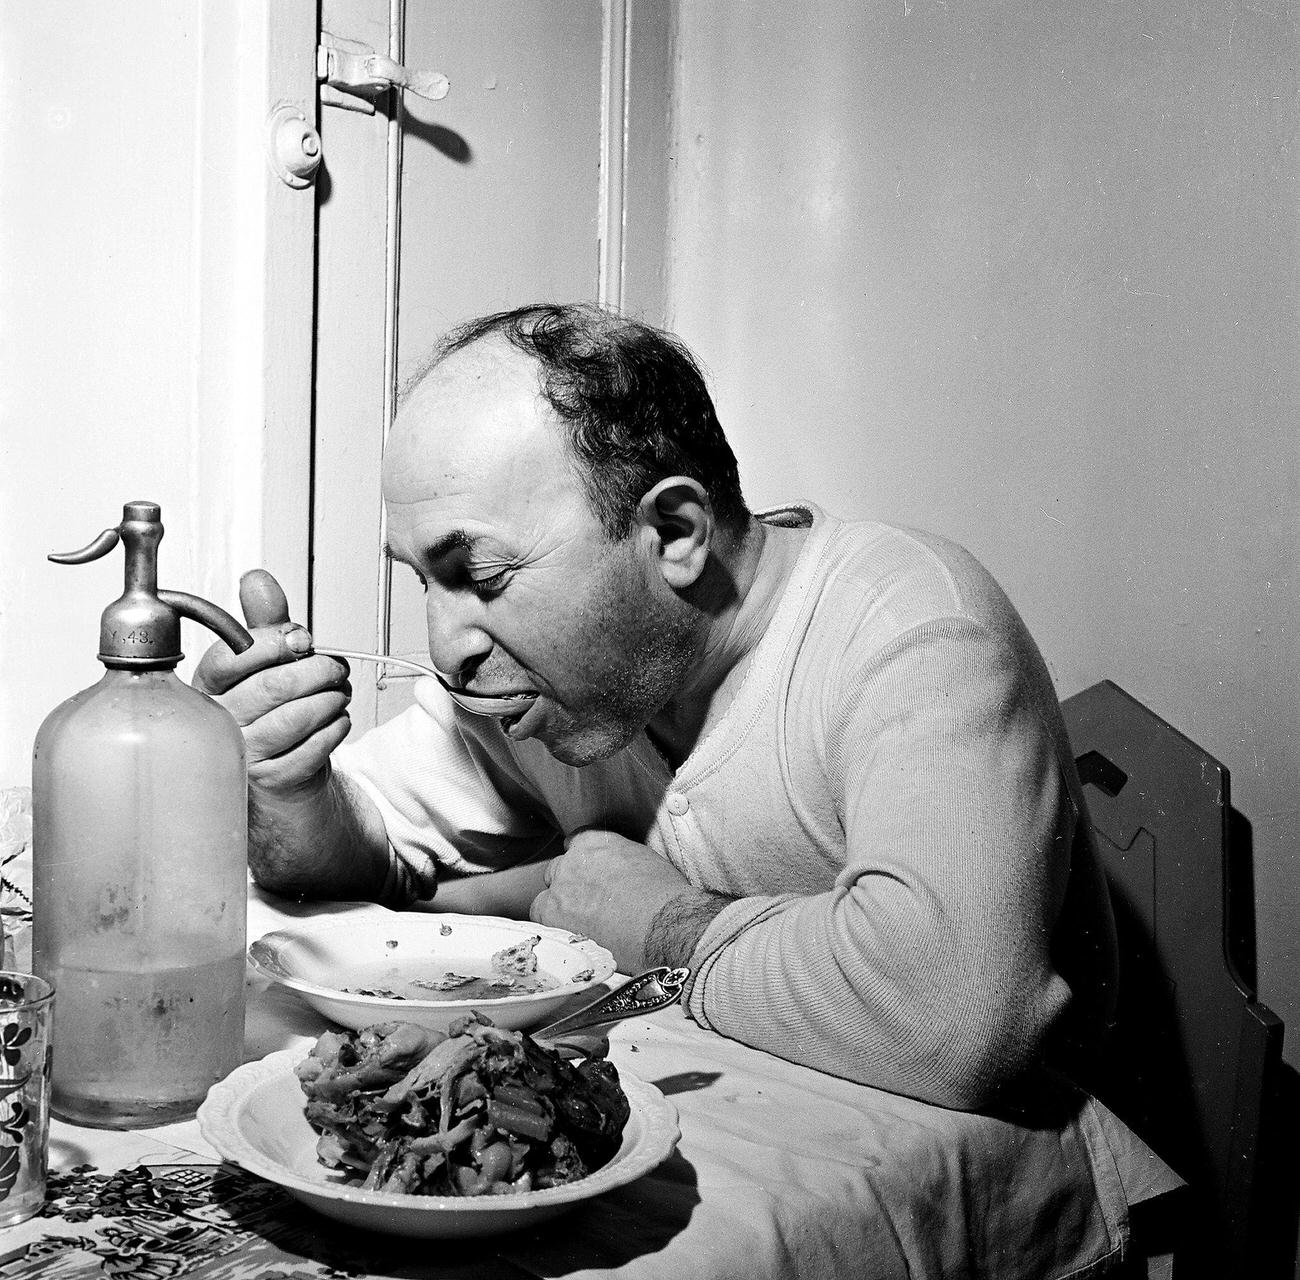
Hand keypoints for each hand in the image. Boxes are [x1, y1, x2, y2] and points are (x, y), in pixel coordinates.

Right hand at [192, 569, 351, 796]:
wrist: (284, 772)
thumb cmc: (273, 710)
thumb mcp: (268, 660)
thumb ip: (266, 622)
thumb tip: (257, 579)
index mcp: (209, 686)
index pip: (231, 658)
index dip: (273, 644)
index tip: (302, 640)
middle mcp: (221, 721)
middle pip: (273, 686)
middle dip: (318, 670)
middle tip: (335, 668)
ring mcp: (245, 754)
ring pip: (297, 717)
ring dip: (331, 699)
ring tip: (339, 693)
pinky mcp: (273, 779)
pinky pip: (314, 748)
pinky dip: (336, 727)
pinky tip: (337, 719)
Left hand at [529, 830, 696, 973]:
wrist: (666, 925)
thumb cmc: (665, 896)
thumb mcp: (644, 860)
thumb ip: (618, 858)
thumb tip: (616, 870)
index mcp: (595, 842)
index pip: (575, 843)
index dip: (582, 863)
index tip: (590, 876)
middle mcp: (573, 860)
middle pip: (558, 871)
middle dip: (570, 886)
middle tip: (589, 906)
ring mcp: (560, 887)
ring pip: (546, 897)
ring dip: (560, 909)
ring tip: (583, 927)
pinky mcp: (553, 915)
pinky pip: (541, 920)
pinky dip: (554, 928)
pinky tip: (575, 937)